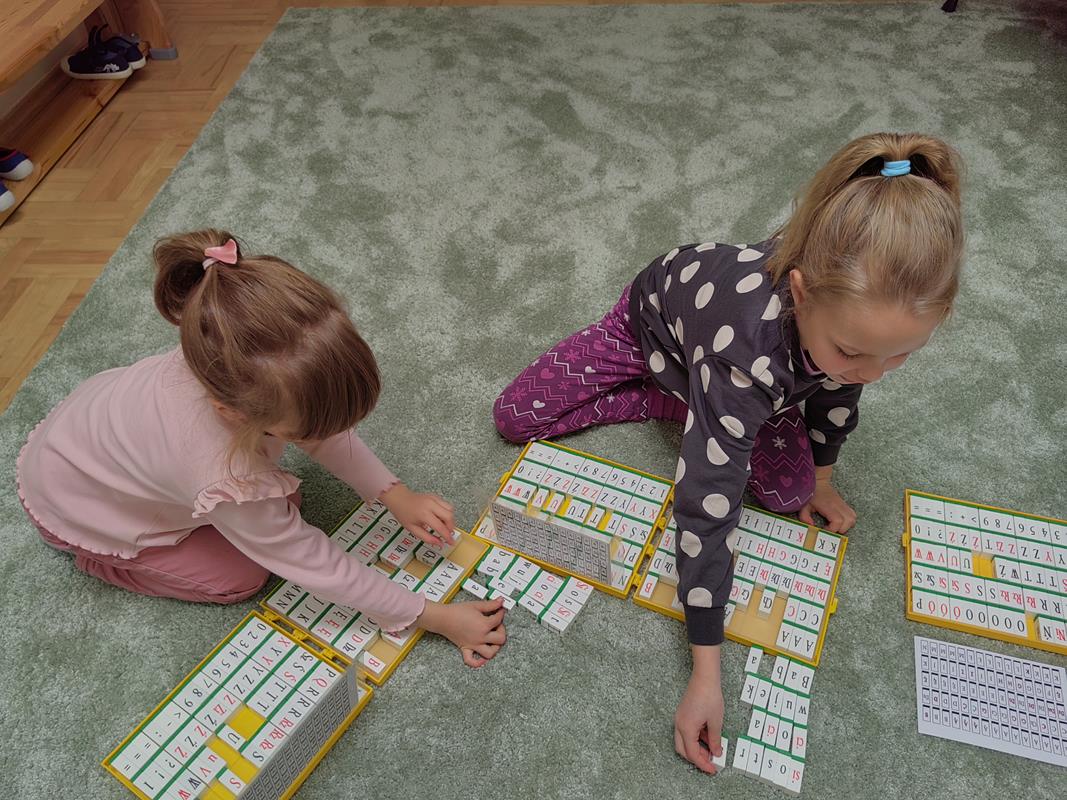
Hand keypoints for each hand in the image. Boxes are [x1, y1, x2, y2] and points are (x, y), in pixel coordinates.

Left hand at [380, 483, 455, 546]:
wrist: (398, 498)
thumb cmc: (403, 513)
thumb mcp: (412, 529)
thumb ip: (427, 538)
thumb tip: (439, 544)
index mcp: (424, 514)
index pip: (441, 527)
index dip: (447, 537)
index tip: (451, 543)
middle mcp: (431, 505)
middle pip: (449, 516)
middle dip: (451, 527)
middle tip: (447, 534)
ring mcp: (434, 499)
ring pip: (450, 509)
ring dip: (450, 519)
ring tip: (444, 526)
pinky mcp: (435, 496)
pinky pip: (446, 505)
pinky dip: (446, 512)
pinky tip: (440, 518)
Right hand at [417, 598, 507, 667]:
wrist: (442, 618)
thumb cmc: (457, 611)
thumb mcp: (476, 605)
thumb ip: (490, 604)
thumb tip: (500, 601)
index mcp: (484, 625)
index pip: (499, 620)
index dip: (501, 613)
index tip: (500, 610)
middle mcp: (480, 637)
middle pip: (500, 639)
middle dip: (501, 631)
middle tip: (497, 624)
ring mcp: (473, 644)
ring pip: (490, 653)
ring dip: (495, 648)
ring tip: (493, 640)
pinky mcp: (465, 648)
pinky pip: (471, 661)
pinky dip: (478, 662)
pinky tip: (482, 659)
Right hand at [674, 645, 724, 773]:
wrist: (704, 678)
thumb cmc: (710, 697)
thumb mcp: (716, 722)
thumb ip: (715, 740)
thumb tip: (716, 752)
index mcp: (686, 728)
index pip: (693, 754)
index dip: (703, 764)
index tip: (713, 769)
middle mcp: (679, 725)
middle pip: (683, 750)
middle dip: (697, 758)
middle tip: (711, 762)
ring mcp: (680, 719)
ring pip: (683, 741)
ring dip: (696, 748)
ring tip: (712, 749)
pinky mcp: (683, 714)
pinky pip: (686, 732)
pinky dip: (695, 738)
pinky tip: (707, 737)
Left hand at [798, 467, 855, 532]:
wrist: (818, 480)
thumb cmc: (810, 493)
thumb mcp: (803, 505)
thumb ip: (805, 517)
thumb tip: (811, 526)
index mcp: (828, 505)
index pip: (837, 520)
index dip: (833, 529)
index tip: (824, 530)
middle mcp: (838, 505)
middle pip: (849, 521)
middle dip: (841, 529)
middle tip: (830, 530)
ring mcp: (843, 504)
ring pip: (853, 518)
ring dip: (846, 526)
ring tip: (835, 527)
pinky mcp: (844, 504)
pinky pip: (852, 514)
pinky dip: (848, 521)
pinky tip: (839, 522)